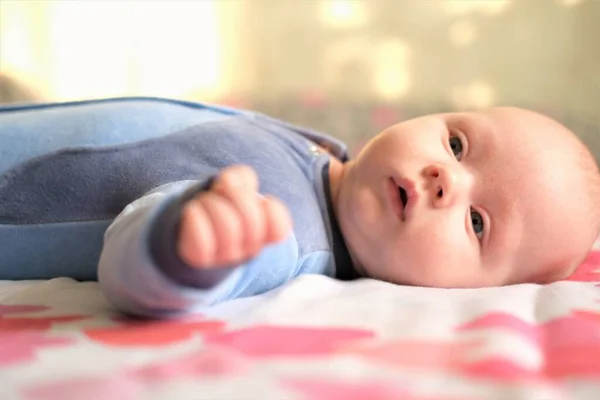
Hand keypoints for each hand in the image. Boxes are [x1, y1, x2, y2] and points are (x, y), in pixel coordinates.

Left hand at [177, 165, 292, 267]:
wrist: (192, 234)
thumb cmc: (221, 207)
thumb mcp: (237, 188)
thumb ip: (241, 178)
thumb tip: (230, 180)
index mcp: (265, 234)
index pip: (279, 228)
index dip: (271, 209)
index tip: (259, 199)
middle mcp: (248, 249)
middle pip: (252, 220)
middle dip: (234, 194)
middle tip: (220, 189)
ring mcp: (225, 257)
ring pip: (229, 227)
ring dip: (212, 202)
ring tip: (203, 200)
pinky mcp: (199, 259)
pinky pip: (202, 245)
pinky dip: (197, 220)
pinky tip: (192, 210)